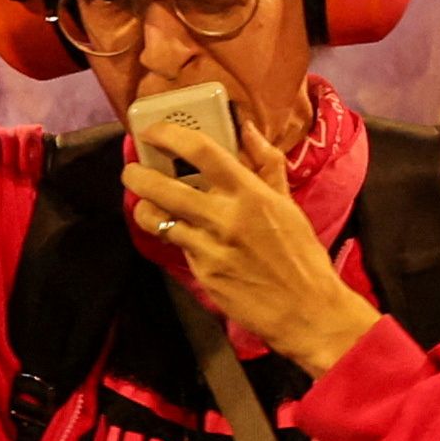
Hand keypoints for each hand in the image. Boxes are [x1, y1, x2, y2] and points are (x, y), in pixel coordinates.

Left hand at [128, 104, 380, 372]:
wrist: (307, 310)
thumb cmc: (301, 255)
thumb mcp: (289, 204)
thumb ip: (267, 164)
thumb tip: (247, 130)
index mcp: (250, 193)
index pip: (202, 151)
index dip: (170, 135)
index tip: (153, 131)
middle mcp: (225, 217)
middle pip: (164, 187)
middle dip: (138, 175)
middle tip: (132, 170)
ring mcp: (210, 248)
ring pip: (157, 219)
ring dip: (144, 207)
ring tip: (144, 202)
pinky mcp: (203, 274)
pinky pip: (177, 247)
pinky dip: (172, 236)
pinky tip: (177, 233)